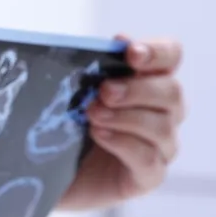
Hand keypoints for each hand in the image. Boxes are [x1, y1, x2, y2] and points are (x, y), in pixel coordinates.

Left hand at [58, 37, 184, 209]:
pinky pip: (149, 159)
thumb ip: (90, 68)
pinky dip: (124, 144)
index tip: (131, 53)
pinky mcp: (147, 177)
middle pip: (172, 92)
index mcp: (148, 83)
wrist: (43, 175)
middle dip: (137, 89)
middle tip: (103, 91)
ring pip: (163, 126)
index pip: (171, 57)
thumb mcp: (69, 94)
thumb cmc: (60, 128)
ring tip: (92, 115)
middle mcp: (162, 114)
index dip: (157, 52)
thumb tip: (114, 39)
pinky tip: (99, 135)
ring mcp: (159, 148)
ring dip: (127, 117)